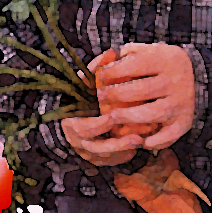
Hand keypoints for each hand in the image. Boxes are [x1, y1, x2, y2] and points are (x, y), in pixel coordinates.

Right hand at [62, 50, 142, 165]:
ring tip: (140, 141)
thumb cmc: (82, 95)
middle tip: (135, 136)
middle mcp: (79, 141)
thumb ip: (97, 69)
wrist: (72, 117)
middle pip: (97, 148)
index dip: (98, 125)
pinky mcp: (100, 159)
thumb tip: (112, 51)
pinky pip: (113, 161)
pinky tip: (140, 146)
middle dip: (116, 143)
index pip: (83, 128)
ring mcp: (89, 153)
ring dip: (124, 150)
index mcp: (72, 122)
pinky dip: (125, 155)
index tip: (113, 117)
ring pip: (106, 157)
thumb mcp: (85, 83)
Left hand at [95, 42, 195, 151]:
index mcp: (164, 60)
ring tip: (113, 117)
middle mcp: (174, 81)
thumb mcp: (149, 50)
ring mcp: (180, 103)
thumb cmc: (163, 64)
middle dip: (116, 95)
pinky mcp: (185, 121)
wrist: (200, 78)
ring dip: (129, 117)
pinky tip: (141, 142)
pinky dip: (156, 141)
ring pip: (152, 113)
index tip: (100, 76)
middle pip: (141, 90)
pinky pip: (169, 134)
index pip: (135, 66)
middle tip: (100, 97)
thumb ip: (126, 54)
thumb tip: (99, 64)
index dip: (113, 72)